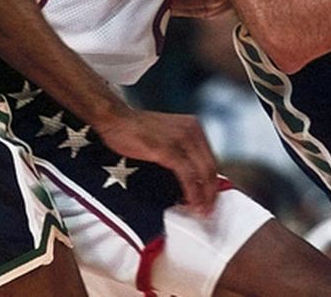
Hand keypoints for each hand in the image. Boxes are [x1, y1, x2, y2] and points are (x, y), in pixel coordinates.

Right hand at [96, 107, 218, 214]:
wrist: (116, 119)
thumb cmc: (137, 129)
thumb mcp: (167, 135)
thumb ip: (181, 150)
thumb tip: (190, 175)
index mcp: (193, 127)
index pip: (211, 158)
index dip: (213, 182)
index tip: (211, 197)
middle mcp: (192, 130)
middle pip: (210, 167)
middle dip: (211, 192)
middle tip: (208, 210)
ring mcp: (181, 139)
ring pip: (202, 172)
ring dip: (204, 195)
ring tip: (201, 211)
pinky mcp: (168, 149)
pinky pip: (186, 174)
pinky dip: (192, 191)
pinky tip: (190, 203)